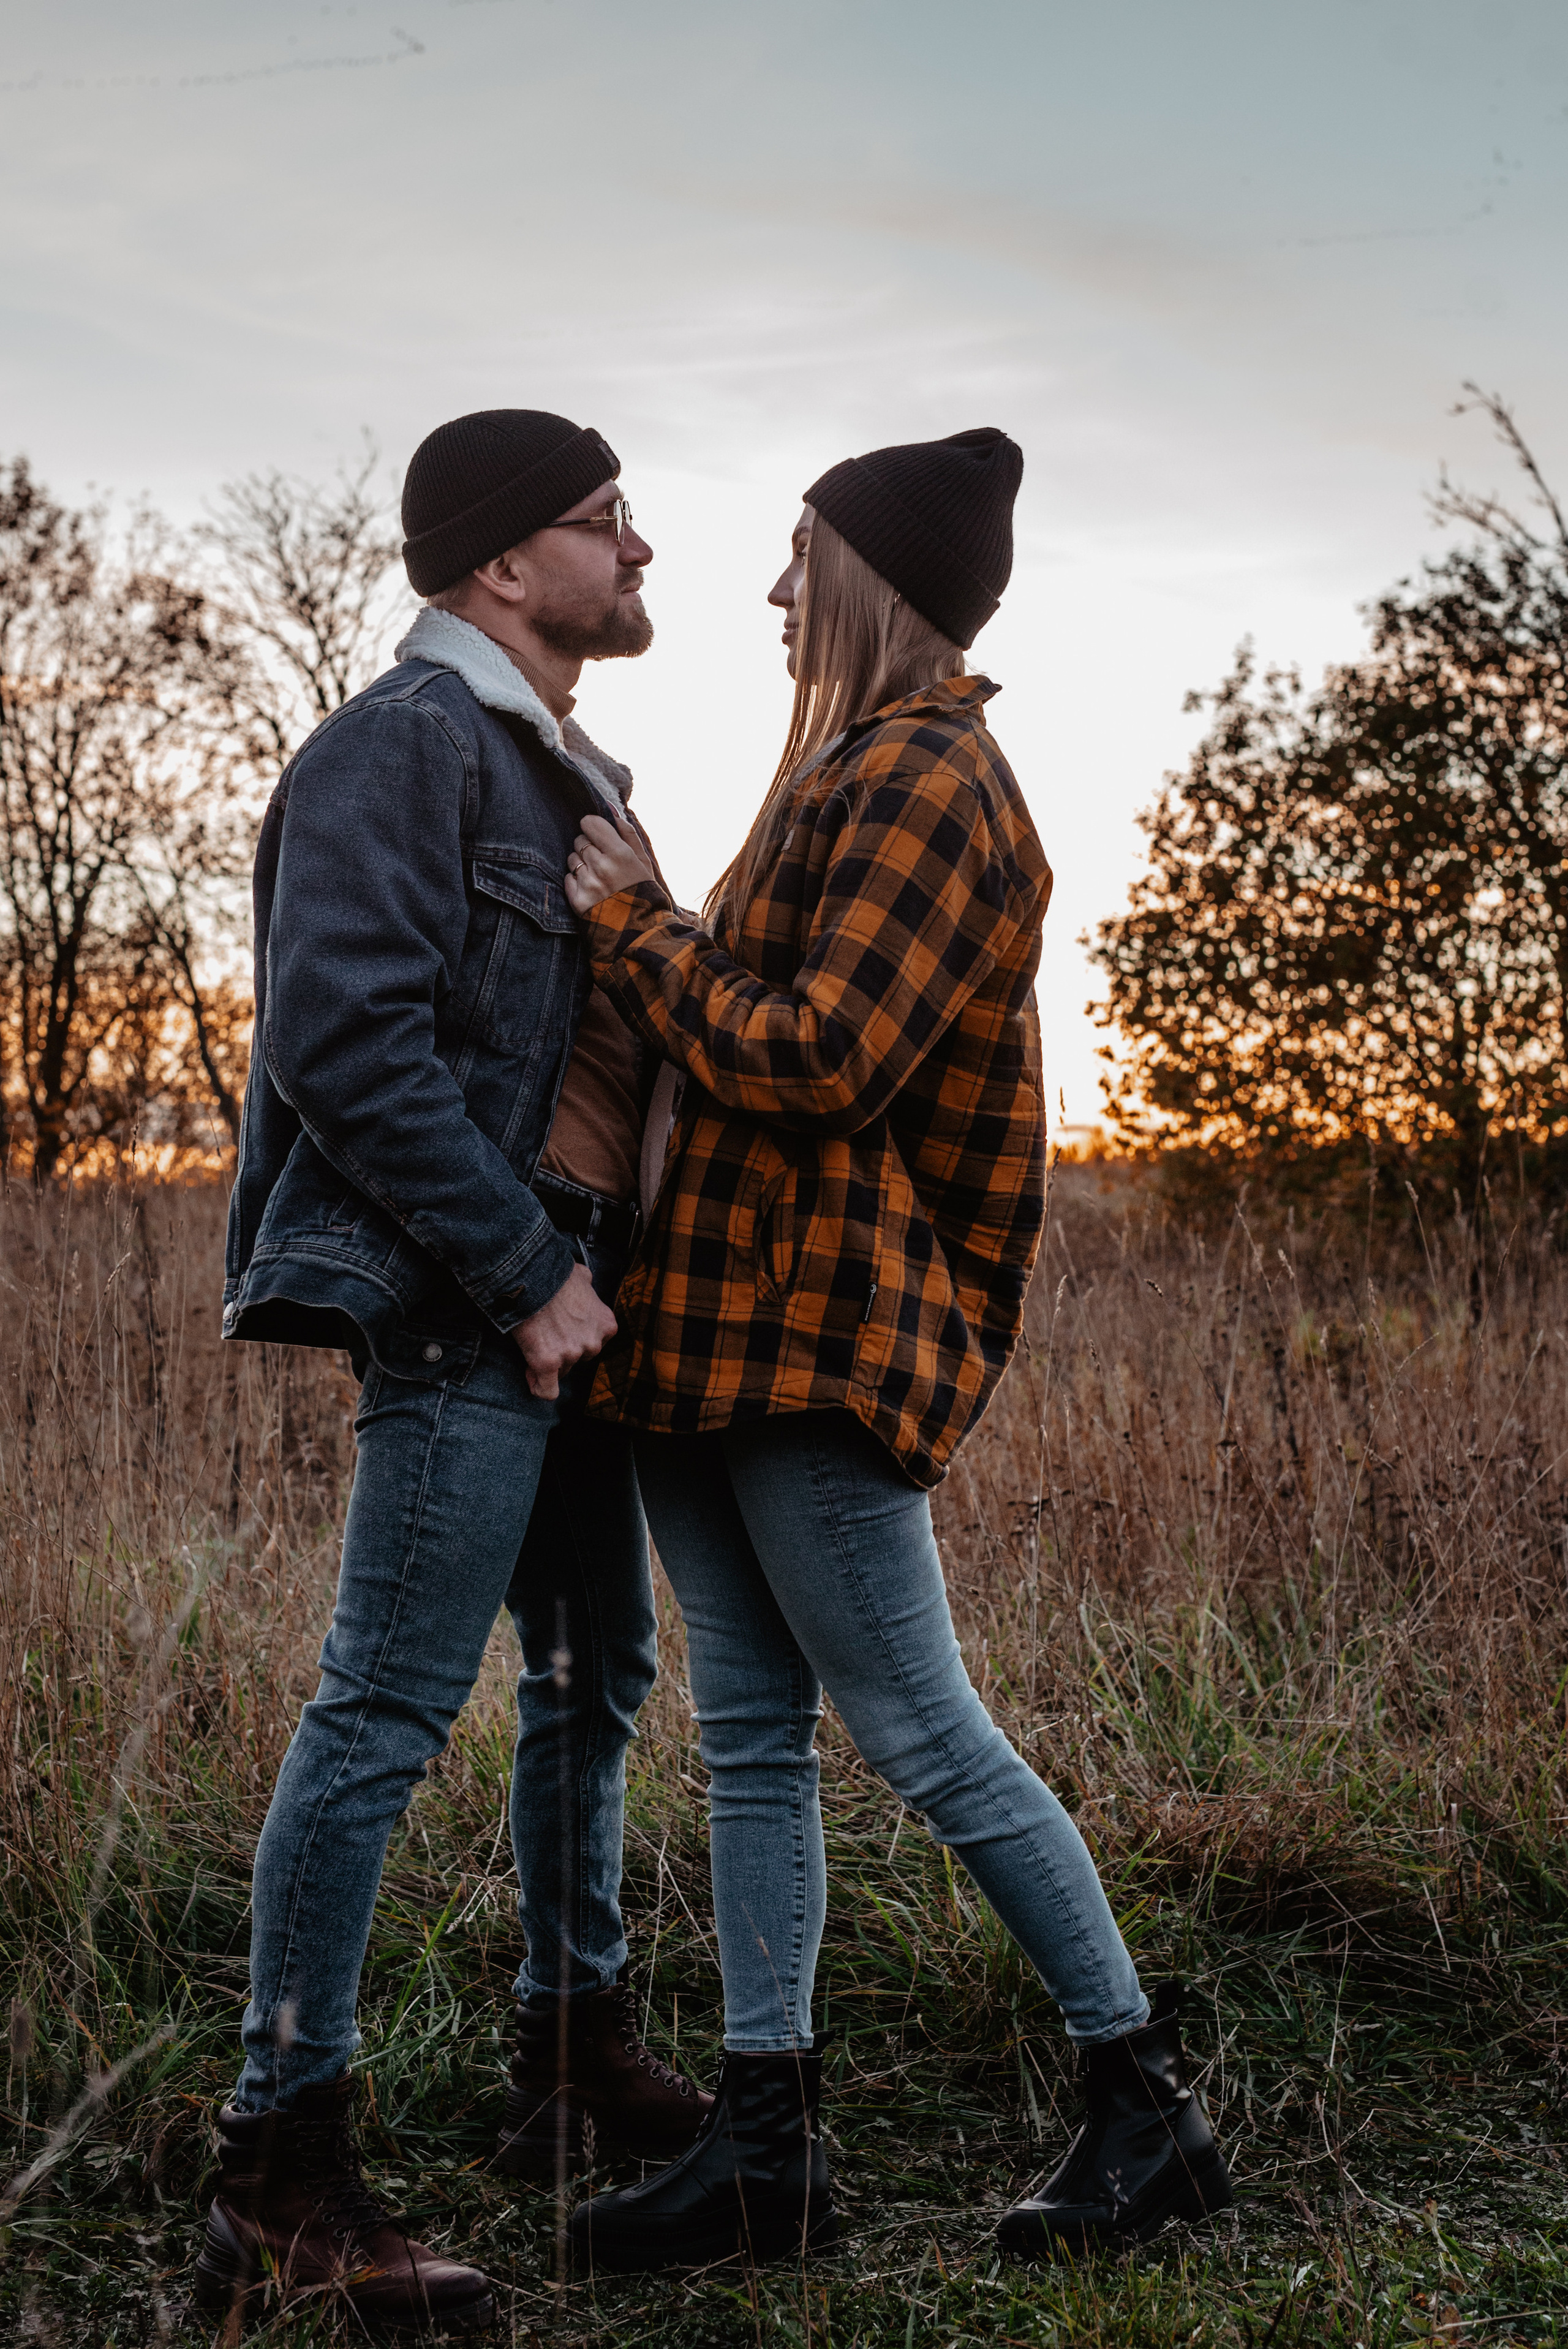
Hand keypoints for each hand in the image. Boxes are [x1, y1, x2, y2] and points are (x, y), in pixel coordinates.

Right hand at [512, 1261, 616, 1398]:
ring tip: (532, 1342)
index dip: (575, 1338)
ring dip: (547, 1362)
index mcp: (606, 1324)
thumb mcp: (583, 1276)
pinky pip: (547, 1391)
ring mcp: (572, 1354)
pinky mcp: (549, 1363)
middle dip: (562, 1350)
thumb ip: (589, 1288)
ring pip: (560, 1371)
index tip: (560, 1331)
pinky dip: (539, 1387)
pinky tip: (531, 1376)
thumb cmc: (555, 1273)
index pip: (593, 1343)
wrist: (532, 1276)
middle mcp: (594, 1343)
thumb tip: (585, 1283)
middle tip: (544, 1333)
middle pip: (578, 1359)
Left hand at [564, 808, 653, 913]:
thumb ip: (626, 832)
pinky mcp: (577, 900)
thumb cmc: (643, 891)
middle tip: (601, 859)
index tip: (597, 834)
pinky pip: (568, 878)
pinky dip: (577, 881)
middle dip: (588, 846)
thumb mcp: (643, 860)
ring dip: (581, 863)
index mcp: (620, 854)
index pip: (589, 823)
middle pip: (579, 840)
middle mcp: (601, 867)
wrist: (639, 930)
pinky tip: (591, 889)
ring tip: (597, 876)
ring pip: (572, 858)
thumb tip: (609, 808)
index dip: (592, 826)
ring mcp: (588, 884)